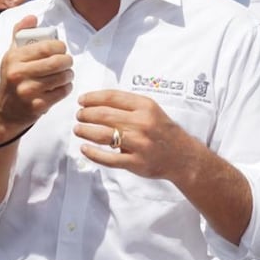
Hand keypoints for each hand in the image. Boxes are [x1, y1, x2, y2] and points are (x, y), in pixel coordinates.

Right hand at [0, 16, 72, 129]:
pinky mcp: (37, 106)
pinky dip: (66, 88)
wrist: (4, 111)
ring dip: (69, 74)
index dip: (60, 47)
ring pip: (62, 77)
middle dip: (67, 61)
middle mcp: (18, 74)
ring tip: (66, 74)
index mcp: (14, 58)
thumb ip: (20, 33)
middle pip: (56, 62)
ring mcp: (28, 91)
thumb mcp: (11, 55)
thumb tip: (32, 17)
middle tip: (67, 62)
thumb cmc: (11, 78)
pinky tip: (62, 86)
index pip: (46, 47)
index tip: (61, 49)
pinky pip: (61, 92)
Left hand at [74, 90, 205, 182]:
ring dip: (85, 131)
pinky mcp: (136, 162)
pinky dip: (93, 153)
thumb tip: (96, 102)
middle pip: (104, 115)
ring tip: (78, 129)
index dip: (92, 98)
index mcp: (145, 106)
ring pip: (103, 135)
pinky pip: (108, 158)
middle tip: (79, 115)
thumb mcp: (151, 110)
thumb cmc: (162, 130)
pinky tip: (84, 148)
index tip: (82, 100)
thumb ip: (128, 105)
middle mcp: (142, 123)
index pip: (112, 97)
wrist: (182, 156)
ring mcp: (139, 144)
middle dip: (86, 114)